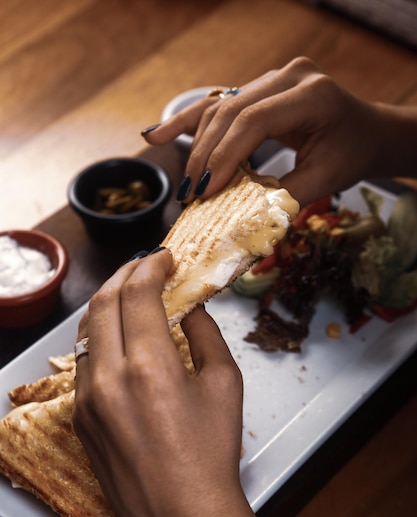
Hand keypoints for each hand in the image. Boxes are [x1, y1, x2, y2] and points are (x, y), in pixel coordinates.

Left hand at [72, 250, 258, 516]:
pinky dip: (101, 337)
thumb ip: (206, 334)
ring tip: (130, 295)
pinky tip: (119, 338)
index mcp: (149, 366)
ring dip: (108, 303)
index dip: (151, 267)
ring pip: (87, 331)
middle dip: (124, 275)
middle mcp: (108, 377)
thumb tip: (189, 308)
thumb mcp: (224, 385)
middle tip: (145, 267)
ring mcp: (87, 398)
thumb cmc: (212, 454)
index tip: (164, 259)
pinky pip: (84, 362)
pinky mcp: (80, 417)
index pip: (138, 294)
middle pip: (103, 303)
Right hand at [143, 56, 416, 206]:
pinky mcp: (259, 86)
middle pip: (229, 112)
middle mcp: (289, 76)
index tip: (205, 193)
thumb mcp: (324, 180)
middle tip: (189, 195)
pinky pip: (218, 102)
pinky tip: (157, 134)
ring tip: (184, 183)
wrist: (366, 132)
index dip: (224, 158)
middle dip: (205, 157)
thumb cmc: (350, 155)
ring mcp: (272, 77)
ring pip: (219, 108)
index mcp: (312, 95)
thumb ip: (283, 197)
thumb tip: (237, 219)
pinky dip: (188, 121)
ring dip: (196, 146)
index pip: (253, 122)